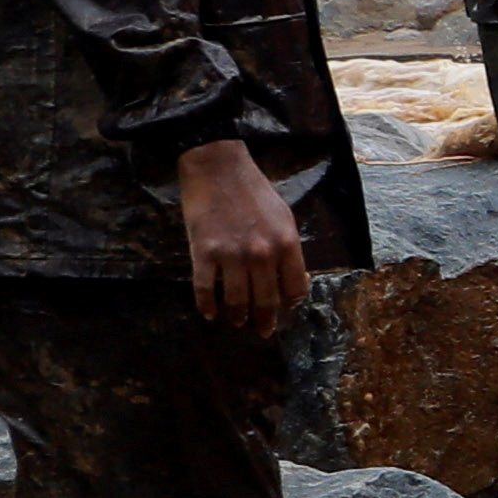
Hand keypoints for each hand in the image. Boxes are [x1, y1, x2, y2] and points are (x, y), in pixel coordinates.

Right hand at [175, 141, 304, 337]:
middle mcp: (262, 254)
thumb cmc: (253, 190)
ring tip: (236, 322)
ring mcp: (232, 255)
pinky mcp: (204, 253)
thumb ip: (287, 248)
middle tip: (262, 331)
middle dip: (264, 321)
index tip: (284, 310)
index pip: (294, 288)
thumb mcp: (284, 217)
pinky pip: (205, 290)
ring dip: (237, 317)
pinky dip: (207, 306)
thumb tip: (291, 278)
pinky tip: (209, 313)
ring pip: (236, 301)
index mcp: (287, 244)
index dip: (290, 304)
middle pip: (266, 301)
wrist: (217, 167)